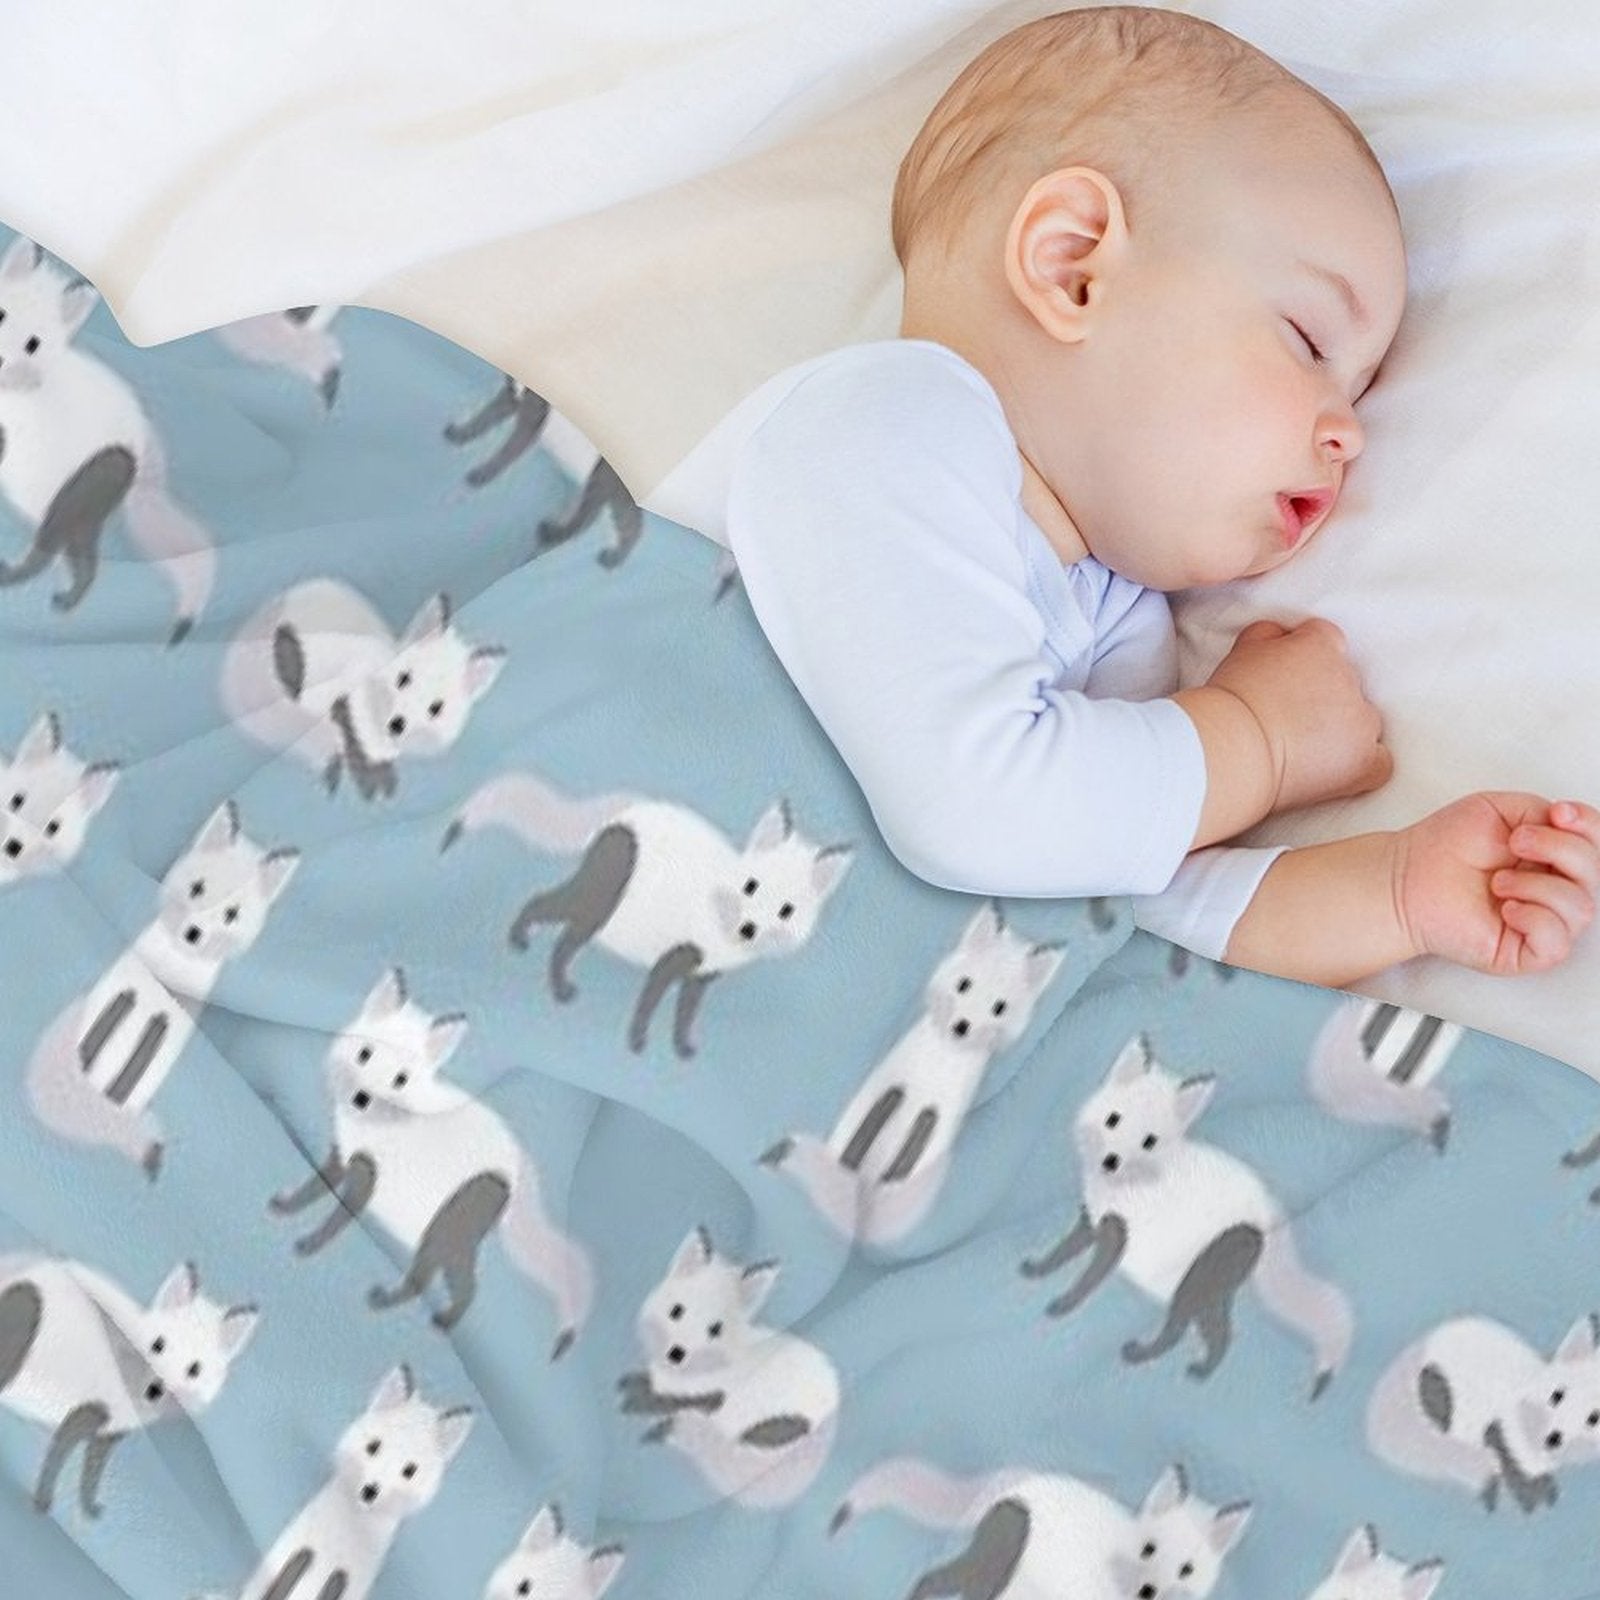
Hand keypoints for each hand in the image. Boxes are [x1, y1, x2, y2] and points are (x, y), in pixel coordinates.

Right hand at [1209, 618, 1390, 812]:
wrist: (1232, 748)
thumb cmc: (1230, 701)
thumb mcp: (1243, 649)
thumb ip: (1269, 635)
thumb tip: (1282, 636)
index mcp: (1322, 645)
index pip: (1326, 641)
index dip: (1304, 660)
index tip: (1286, 679)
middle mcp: (1349, 677)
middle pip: (1346, 682)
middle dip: (1323, 696)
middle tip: (1287, 717)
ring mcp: (1361, 721)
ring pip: (1363, 720)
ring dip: (1342, 730)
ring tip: (1304, 748)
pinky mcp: (1364, 761)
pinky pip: (1379, 761)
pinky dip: (1363, 764)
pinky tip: (1337, 770)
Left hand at [1393, 794, 1598, 975]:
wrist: (1405, 878)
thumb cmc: (1445, 847)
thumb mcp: (1498, 810)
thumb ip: (1541, 811)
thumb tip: (1569, 824)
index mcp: (1553, 857)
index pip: (1597, 845)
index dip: (1589, 826)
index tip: (1558, 813)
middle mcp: (1554, 890)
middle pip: (1595, 873)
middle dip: (1559, 849)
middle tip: (1515, 842)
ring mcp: (1543, 923)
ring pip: (1581, 908)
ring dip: (1536, 885)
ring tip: (1497, 881)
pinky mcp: (1525, 952)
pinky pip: (1557, 943)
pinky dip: (1535, 919)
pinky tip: (1505, 908)